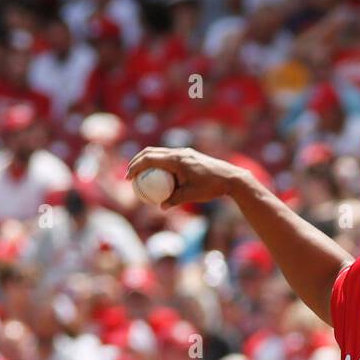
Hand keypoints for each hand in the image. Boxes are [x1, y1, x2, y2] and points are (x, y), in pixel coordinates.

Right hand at [126, 146, 247, 207]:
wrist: (230, 177)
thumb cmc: (211, 187)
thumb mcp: (191, 196)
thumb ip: (175, 200)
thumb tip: (161, 207)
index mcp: (176, 160)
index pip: (149, 159)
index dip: (136, 167)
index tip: (129, 178)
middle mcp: (179, 152)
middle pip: (151, 152)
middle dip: (137, 162)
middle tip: (131, 175)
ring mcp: (184, 152)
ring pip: (160, 153)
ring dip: (148, 162)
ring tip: (142, 175)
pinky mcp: (189, 155)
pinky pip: (169, 157)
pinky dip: (160, 164)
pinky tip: (160, 176)